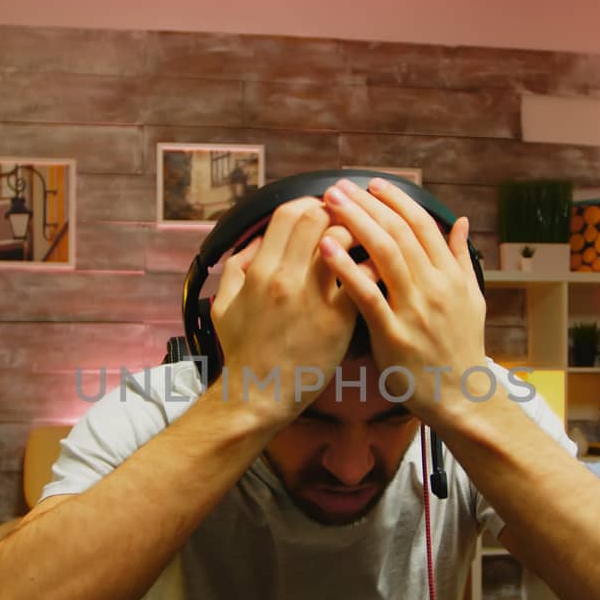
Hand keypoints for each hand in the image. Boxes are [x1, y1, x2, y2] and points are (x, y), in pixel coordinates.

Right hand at [209, 197, 359, 421]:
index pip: (289, 212)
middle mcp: (287, 278)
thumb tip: (257, 238)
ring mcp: (314, 298)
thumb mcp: (223, 303)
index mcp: (260, 271)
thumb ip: (237, 265)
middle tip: (347, 219)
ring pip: (345, 240)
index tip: (321, 210)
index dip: (309, 203)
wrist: (258, 395)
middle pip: (318, 217)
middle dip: (336, 211)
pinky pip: (363, 276)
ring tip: (363, 239)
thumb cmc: (242, 351)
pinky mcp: (339, 319)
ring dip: (357, 233)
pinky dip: (372, 264)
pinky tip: (375, 267)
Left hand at [319, 177, 488, 423]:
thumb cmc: (461, 347)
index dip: (396, 200)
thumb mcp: (472, 299)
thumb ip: (461, 259)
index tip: (372, 184)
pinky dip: (346, 268)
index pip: (421, 225)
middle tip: (339, 186)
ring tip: (329, 204)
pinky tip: (325, 249)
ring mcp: (415, 309)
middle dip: (367, 204)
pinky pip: (367, 295)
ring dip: (355, 223)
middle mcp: (434, 286)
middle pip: (398, 231)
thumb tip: (460, 221)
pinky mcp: (394, 334)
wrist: (461, 396)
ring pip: (384, 253)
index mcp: (450, 275)